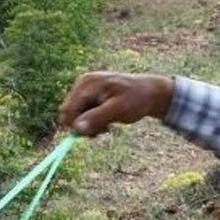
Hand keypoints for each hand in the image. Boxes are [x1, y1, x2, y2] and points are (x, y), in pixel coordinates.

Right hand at [57, 71, 173, 136]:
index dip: (77, 126)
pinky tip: (107, 122)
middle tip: (104, 131)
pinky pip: (84, 114)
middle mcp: (83, 84)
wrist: (150, 92)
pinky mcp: (90, 97)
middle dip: (85, 126)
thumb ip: (97, 118)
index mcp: (87, 84)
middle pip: (71, 113)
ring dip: (90, 125)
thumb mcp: (118, 109)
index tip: (93, 136)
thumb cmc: (137, 99)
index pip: (69, 110)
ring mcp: (86, 90)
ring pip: (77, 116)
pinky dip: (94, 122)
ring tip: (108, 126)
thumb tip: (76, 128)